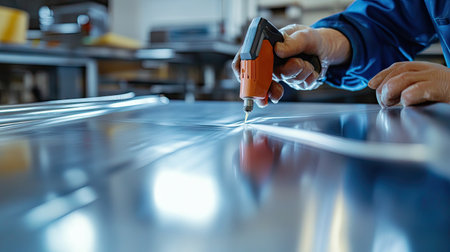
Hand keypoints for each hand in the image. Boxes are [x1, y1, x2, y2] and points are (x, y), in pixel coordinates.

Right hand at [232, 25, 350, 106]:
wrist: (328, 50)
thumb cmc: (311, 39)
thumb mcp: (304, 35)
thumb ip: (292, 43)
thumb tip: (278, 50)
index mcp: (266, 48)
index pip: (245, 59)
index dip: (241, 70)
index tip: (246, 78)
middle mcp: (271, 63)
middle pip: (258, 80)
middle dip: (266, 89)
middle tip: (270, 95)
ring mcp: (281, 74)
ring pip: (283, 82)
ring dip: (298, 73)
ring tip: (305, 62)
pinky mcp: (293, 83)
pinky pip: (298, 85)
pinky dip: (308, 78)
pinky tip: (311, 69)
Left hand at [368, 61, 449, 106]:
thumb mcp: (432, 91)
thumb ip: (414, 90)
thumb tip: (394, 98)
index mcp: (427, 70)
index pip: (399, 67)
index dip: (382, 75)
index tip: (371, 84)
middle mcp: (430, 70)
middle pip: (398, 71)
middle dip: (383, 87)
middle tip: (383, 102)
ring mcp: (436, 78)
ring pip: (403, 78)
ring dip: (390, 92)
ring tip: (389, 104)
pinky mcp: (442, 88)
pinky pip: (417, 89)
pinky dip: (407, 97)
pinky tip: (406, 104)